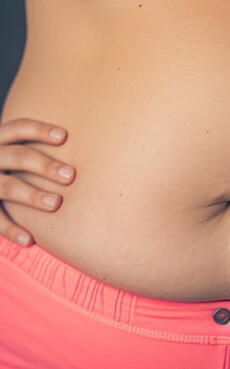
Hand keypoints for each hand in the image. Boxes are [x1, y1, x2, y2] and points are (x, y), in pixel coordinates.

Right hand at [0, 118, 75, 246]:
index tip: (64, 136)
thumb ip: (34, 150)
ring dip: (32, 195)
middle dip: (45, 165)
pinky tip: (29, 240)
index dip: (39, 130)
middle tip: (71, 176)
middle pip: (17, 157)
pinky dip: (10, 230)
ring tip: (56, 203)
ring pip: (7, 187)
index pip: (18, 128)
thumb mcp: (12, 152)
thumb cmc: (9, 168)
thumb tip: (83, 144)